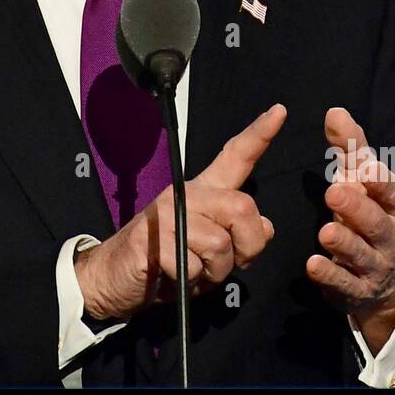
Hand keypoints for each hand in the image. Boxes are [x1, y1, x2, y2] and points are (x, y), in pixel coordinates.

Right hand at [75, 104, 285, 321]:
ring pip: (220, 244)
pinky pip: (193, 266)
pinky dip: (191, 283)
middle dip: (247, 246)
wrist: (114, 277)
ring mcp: (166, 213)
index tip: (279, 111)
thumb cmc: (166, 264)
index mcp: (203, 193)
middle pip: (241, 207)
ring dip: (215, 272)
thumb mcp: (211, 253)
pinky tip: (172, 277)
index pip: (234, 157)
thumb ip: (239, 238)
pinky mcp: (151, 238)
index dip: (259, 135)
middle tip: (228, 264)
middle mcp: (185, 194)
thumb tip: (266, 226)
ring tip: (194, 273)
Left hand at [306, 107, 394, 354]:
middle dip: (357, 207)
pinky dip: (330, 275)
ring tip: (324, 232)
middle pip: (376, 223)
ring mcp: (374, 266)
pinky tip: (312, 265)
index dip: (381, 181)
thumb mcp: (362, 181)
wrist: (388, 277)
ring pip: (361, 254)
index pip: (392, 193)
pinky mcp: (356, 290)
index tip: (366, 167)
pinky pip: (345, 284)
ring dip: (344, 243)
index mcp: (393, 207)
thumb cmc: (369, 213)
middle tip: (333, 191)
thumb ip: (350, 148)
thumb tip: (335, 111)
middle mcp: (388, 236)